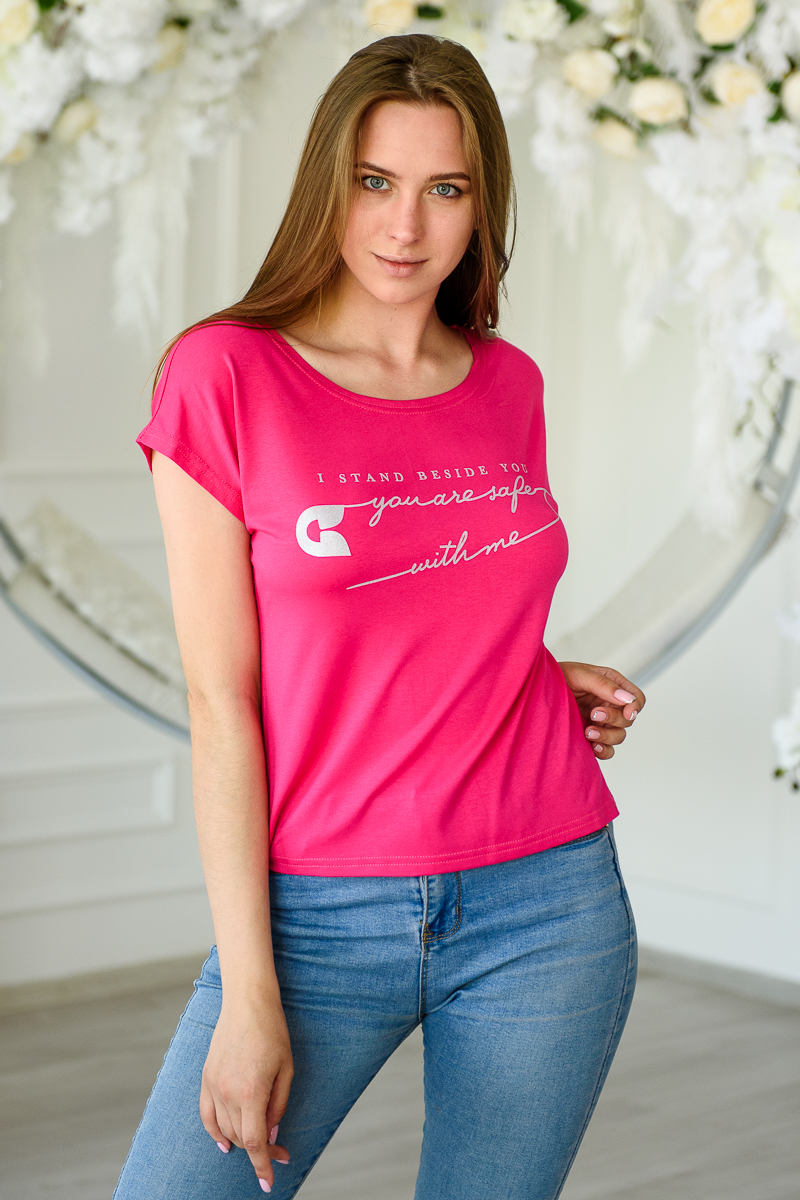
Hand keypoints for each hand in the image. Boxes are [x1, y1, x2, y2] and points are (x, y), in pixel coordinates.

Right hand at [200, 998, 293, 1191]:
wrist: (247, 1002)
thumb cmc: (272, 1031)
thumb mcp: (286, 1069)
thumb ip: (278, 1106)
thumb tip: (270, 1135)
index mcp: (251, 1092)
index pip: (254, 1142)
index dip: (262, 1166)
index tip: (269, 1183)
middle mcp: (227, 1093)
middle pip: (241, 1137)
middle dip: (260, 1151)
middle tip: (280, 1152)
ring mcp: (213, 1085)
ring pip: (224, 1129)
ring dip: (241, 1142)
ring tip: (259, 1145)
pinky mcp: (206, 1077)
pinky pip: (206, 1115)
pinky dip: (214, 1132)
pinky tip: (223, 1142)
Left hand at [558, 661, 644, 760]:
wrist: (536, 691)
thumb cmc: (557, 676)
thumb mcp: (580, 675)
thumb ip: (604, 686)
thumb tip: (627, 699)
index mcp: (612, 685)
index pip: (637, 698)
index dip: (635, 707)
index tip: (626, 712)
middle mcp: (609, 704)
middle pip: (628, 720)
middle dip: (613, 720)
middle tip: (593, 715)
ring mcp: (601, 722)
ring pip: (618, 736)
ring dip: (606, 737)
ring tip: (588, 732)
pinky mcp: (590, 735)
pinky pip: (606, 750)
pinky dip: (603, 751)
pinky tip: (592, 747)